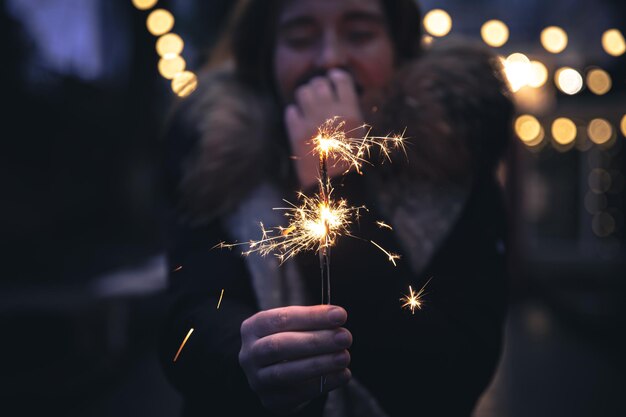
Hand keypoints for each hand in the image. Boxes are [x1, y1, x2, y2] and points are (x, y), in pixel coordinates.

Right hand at [239, 305, 352, 413]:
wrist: (274, 373)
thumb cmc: (289, 340)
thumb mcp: (294, 325)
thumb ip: (311, 321)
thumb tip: (337, 316)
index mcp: (253, 327)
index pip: (282, 318)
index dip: (312, 317)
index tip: (340, 315)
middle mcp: (249, 354)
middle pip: (280, 346)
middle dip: (316, 341)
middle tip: (345, 337)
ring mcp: (257, 379)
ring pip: (285, 372)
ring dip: (319, 364)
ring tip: (344, 356)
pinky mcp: (270, 400)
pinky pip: (297, 393)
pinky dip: (323, 383)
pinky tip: (342, 374)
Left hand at [285, 69, 364, 188]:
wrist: (332, 186)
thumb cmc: (348, 160)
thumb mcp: (358, 133)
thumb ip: (348, 110)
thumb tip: (335, 89)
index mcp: (351, 112)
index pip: (341, 78)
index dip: (335, 76)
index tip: (331, 78)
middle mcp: (331, 114)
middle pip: (319, 82)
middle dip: (318, 86)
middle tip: (317, 95)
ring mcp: (312, 122)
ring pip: (302, 91)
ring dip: (304, 96)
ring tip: (307, 106)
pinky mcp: (295, 133)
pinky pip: (290, 110)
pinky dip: (294, 114)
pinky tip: (299, 121)